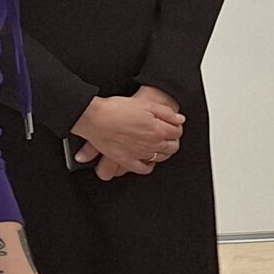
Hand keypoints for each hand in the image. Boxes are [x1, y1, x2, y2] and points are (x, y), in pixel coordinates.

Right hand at [71, 92, 185, 177]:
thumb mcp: (145, 104)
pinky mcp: (126, 160)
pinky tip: (148, 160)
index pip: (176, 132)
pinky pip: (143, 169)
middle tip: (167, 134)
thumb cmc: (116, 108)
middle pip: (171, 147)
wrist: (94, 117)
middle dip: (172, 140)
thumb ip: (166, 113)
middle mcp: (151, 144)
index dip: (176, 127)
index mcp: (157, 130)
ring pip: (160, 158)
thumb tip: (180, 120)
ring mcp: (139, 154)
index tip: (172, 125)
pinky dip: (148, 165)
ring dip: (162, 151)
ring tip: (159, 144)